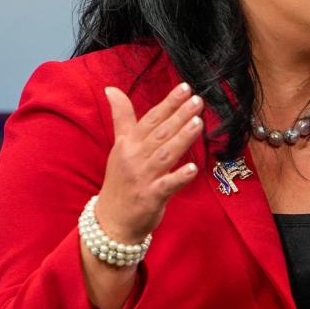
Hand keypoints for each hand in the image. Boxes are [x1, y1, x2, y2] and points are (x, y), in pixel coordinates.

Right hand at [97, 81, 204, 243]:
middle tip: (197, 101)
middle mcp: (134, 158)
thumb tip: (111, 88)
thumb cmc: (120, 180)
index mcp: (128, 144)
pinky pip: (167, 185)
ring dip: (181, 138)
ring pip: (165, 155)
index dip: (168, 103)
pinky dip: (179, 177)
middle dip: (179, 116)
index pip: (150, 119)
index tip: (185, 88)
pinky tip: (194, 169)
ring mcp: (142, 178)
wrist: (111, 220)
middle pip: (159, 133)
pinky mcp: (151, 197)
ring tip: (198, 122)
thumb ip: (122, 118)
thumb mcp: (119, 147)